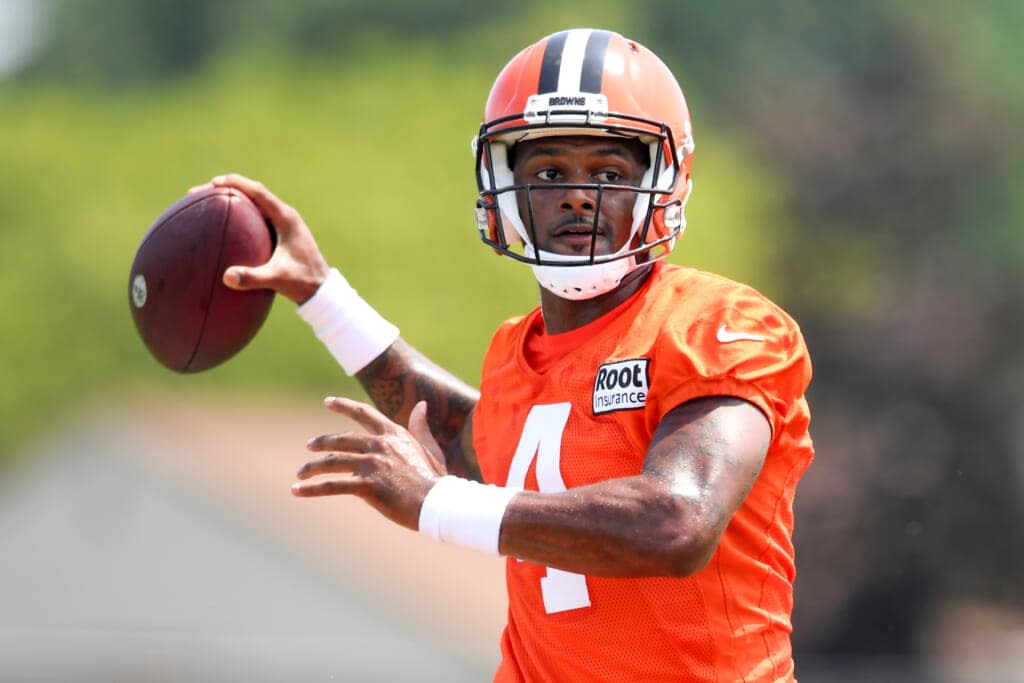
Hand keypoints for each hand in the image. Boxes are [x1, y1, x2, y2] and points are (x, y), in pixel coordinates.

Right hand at [188, 173, 329, 303]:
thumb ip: (253, 278)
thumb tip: (227, 277)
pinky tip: (220, 228)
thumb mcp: (278, 279)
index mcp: (286, 218)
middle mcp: (284, 216)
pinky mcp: (279, 235)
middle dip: (226, 189)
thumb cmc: (303, 282)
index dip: (235, 183)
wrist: (322, 290)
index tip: (213, 183)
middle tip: (199, 193)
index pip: (258, 191)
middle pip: (252, 193)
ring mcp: (282, 225)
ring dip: (231, 201)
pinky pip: (255, 219)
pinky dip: (237, 218)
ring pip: (253, 205)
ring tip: (204, 205)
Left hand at [293, 397, 446, 530]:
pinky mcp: (367, 485)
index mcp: (393, 434)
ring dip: (312, 468)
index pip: (363, 413)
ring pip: (332, 462)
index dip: (343, 406)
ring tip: (300, 474)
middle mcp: (379, 444)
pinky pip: (332, 486)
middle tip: (309, 446)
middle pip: (341, 439)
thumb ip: (421, 427)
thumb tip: (421, 406)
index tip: (328, 402)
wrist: (437, 503)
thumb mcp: (430, 448)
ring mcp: (372, 464)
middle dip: (322, 443)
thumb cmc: (435, 479)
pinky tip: (297, 491)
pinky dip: (312, 489)